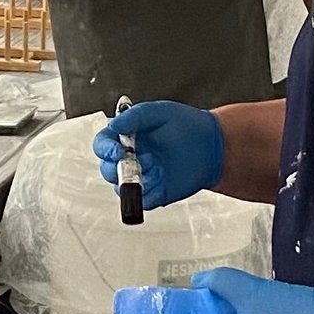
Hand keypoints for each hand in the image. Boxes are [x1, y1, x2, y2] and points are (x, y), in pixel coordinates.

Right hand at [94, 101, 223, 209]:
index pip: (102, 145)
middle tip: (137, 158)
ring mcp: (141, 177)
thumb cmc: (186, 125)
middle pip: (107, 169)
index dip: (105, 149)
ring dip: (132, 178)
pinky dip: (145, 194)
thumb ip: (133, 117)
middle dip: (117, 166)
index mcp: (126, 138)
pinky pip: (140, 201)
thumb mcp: (158, 112)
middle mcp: (130, 158)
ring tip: (153, 165)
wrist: (211, 144)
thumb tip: (113, 126)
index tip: (116, 150)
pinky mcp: (154, 193)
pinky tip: (158, 180)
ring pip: (121, 187)